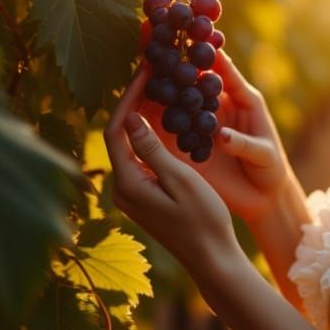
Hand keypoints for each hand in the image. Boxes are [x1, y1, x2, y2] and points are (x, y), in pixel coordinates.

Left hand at [103, 62, 238, 273]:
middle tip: (152, 72)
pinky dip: (153, 135)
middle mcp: (123, 188)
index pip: (116, 130)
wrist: (213, 258)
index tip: (145, 71)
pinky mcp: (147, 196)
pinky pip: (143, 157)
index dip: (128, 97)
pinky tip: (169, 119)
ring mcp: (134, 193)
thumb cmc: (203, 220)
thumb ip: (153, 149)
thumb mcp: (181, 179)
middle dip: (134, 102)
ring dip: (144, 116)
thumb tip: (131, 117)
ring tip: (161, 87)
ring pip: (131, 145)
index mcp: (128, 184)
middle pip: (120, 135)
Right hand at [138, 49, 291, 222]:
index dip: (206, 50)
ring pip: (172, 96)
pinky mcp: (183, 143)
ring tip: (137, 61)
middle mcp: (215, 105)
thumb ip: (244, 144)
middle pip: (189, 75)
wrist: (261, 198)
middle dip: (171, 56)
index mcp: (239, 98)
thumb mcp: (264, 156)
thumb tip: (220, 137)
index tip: (190, 32)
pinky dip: (149, 112)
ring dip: (156, 79)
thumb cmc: (270, 170)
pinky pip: (163, 124)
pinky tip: (131, 102)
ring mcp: (196, 122)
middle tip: (151, 33)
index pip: (221, 68)